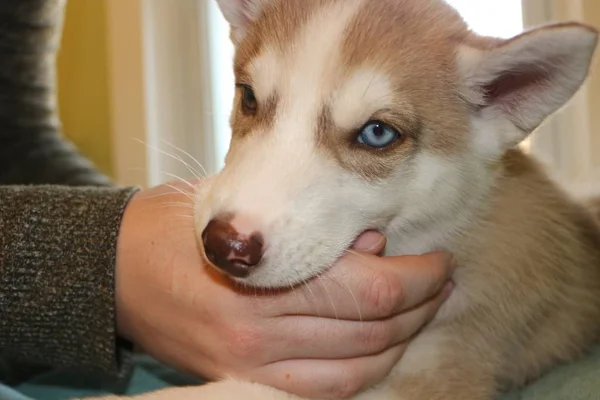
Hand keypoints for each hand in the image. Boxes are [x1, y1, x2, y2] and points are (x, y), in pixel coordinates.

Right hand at [114, 180, 454, 398]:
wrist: (113, 275)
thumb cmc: (172, 229)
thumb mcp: (235, 207)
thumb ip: (303, 226)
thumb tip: (374, 244)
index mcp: (257, 285)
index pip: (369, 292)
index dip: (420, 277)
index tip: (440, 260)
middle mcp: (258, 337)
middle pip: (372, 334)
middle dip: (421, 308)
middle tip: (442, 282)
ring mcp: (250, 369)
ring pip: (356, 372)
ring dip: (401, 344)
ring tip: (423, 314)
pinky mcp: (242, 385)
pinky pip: (324, 393)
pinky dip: (364, 373)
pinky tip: (381, 348)